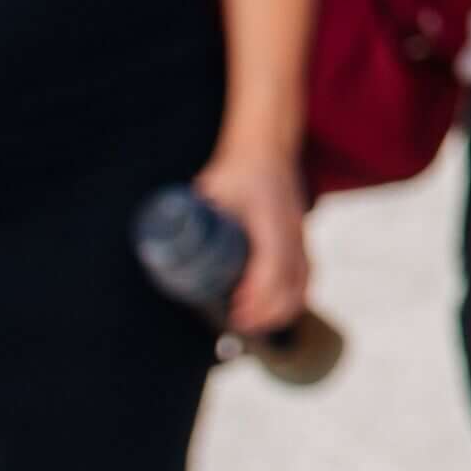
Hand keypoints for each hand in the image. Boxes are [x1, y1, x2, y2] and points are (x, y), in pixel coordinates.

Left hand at [193, 148, 309, 337]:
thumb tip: (164, 243)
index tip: (234, 309)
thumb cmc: (238, 169)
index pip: (271, 266)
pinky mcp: (301, 239)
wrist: (267, 148)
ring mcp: (300, 236)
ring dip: (281, 309)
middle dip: (266, 312)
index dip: (256, 294)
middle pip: (291, 284)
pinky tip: (276, 308)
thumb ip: (194, 215)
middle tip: (237, 323)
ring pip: (302, 284)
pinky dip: (293, 297)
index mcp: (271, 220)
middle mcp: (291, 231)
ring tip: (254, 322)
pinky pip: (305, 276)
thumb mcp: (212, 189)